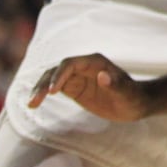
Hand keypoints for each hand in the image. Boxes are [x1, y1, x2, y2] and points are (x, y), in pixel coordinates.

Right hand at [27, 53, 148, 120]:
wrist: (136, 104)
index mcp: (95, 62)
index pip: (70, 63)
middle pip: (57, 70)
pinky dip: (43, 94)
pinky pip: (54, 88)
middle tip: (35, 101)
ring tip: (31, 105)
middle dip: (44, 83)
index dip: (59, 75)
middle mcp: (83, 66)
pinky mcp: (74, 88)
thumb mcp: (127, 93)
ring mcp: (77, 77)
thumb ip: (116, 84)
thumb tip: (102, 76)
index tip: (52, 91)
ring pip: (52, 78)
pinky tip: (34, 104)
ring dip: (40, 89)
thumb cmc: (133, 96)